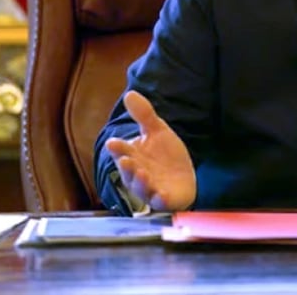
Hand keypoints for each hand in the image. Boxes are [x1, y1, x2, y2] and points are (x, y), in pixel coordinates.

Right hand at [104, 91, 195, 211]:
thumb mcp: (157, 131)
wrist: (183, 177)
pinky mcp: (165, 199)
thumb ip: (144, 115)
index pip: (122, 151)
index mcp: (133, 156)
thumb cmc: (164, 155)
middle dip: (127, 167)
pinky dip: (160, 199)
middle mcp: (137, 174)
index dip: (118, 148)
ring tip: (142, 173)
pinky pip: (160, 202)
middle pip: (129, 171)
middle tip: (126, 160)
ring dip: (140, 182)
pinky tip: (162, 195)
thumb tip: (129, 93)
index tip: (113, 143)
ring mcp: (150, 188)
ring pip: (142, 188)